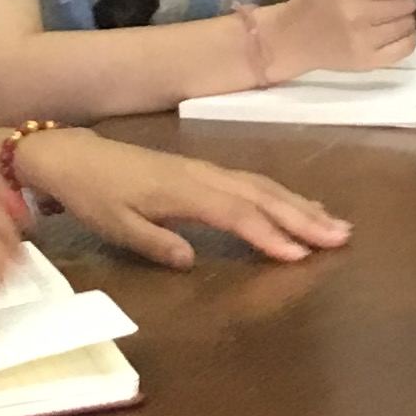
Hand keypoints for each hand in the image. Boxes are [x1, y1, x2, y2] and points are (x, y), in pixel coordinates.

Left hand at [20, 129, 351, 268]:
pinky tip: (299, 204)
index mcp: (184, 192)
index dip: (270, 235)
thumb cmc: (94, 195)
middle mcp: (204, 176)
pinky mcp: (205, 171)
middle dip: (304, 217)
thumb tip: (191, 260)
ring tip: (334, 223)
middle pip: (263, 197)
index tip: (301, 255)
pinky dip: (282, 194)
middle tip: (341, 236)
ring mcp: (207, 171)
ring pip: (263, 186)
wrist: (74, 156)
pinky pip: (252, 182)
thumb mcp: (115, 226)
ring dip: (301, 205)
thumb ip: (155, 242)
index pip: (238, 214)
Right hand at [263, 0, 415, 74]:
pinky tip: (395, 31)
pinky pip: (406, 48)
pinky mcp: (368, 62)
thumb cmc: (314, 0)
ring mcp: (364, 42)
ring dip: (405, 16)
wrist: (291, 39)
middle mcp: (358, 16)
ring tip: (389, 14)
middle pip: (406, 2)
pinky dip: (407, 36)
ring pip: (409, 24)